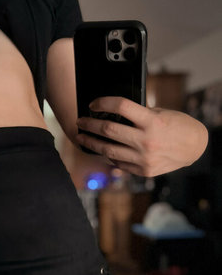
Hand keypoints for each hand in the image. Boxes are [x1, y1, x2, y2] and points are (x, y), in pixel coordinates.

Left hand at [75, 97, 208, 176]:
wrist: (194, 148)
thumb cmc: (178, 126)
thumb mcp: (160, 114)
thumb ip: (137, 115)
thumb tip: (112, 113)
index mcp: (151, 121)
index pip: (121, 107)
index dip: (103, 103)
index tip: (93, 104)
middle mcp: (146, 140)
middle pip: (108, 130)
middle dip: (89, 125)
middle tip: (80, 122)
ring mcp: (143, 158)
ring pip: (108, 150)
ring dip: (92, 143)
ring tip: (82, 138)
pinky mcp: (143, 170)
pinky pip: (119, 163)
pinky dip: (108, 156)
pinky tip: (101, 151)